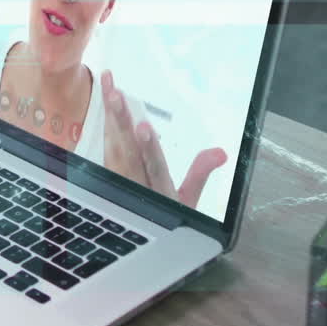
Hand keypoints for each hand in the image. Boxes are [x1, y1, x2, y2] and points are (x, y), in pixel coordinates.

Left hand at [100, 71, 226, 208]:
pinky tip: (106, 97)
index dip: (148, 147)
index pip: (153, 167)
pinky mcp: (106, 172)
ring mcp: (117, 177)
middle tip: (116, 95)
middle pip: (127, 151)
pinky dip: (106, 120)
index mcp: (158, 191)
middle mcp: (134, 183)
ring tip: (110, 89)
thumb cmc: (165, 213)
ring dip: (111, 116)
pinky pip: (106, 143)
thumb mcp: (188, 202)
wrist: (141, 236)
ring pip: (113, 144)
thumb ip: (200, 174)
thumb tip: (220, 152)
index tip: (143, 126)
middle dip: (121, 122)